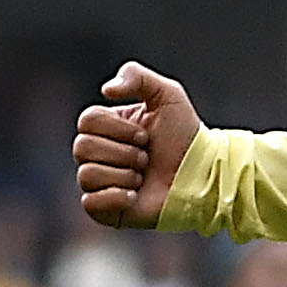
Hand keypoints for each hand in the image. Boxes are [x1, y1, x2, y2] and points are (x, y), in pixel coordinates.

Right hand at [75, 61, 203, 229]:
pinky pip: (89, 204)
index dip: (117, 129)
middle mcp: (99, 155)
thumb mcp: (167, 94)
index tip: (145, 135)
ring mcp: (102, 183)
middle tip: (147, 157)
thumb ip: (136, 76)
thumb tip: (105, 90)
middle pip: (82, 148)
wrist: (204, 175)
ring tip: (145, 176)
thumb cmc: (186, 136)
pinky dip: (114, 198)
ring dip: (124, 174)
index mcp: (106, 128)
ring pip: (87, 175)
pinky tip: (135, 196)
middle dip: (124, 152)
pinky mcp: (108, 211)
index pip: (87, 121)